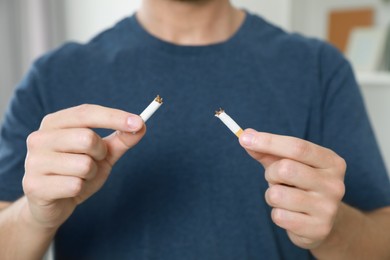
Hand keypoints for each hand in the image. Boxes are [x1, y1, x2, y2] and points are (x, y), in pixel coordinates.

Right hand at [22, 104, 144, 229]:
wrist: (53, 205)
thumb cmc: (77, 172)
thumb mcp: (103, 153)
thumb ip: (121, 139)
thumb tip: (142, 125)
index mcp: (54, 123)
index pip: (86, 112)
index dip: (114, 116)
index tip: (139, 122)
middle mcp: (39, 138)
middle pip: (87, 138)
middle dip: (100, 153)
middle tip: (93, 161)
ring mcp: (33, 162)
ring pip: (84, 164)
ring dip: (90, 174)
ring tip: (79, 177)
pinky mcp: (34, 186)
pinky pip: (75, 185)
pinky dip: (80, 189)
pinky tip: (69, 191)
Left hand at [239, 129, 345, 248]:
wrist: (321, 221)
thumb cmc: (299, 184)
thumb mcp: (286, 163)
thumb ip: (267, 151)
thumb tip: (246, 135)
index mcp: (331, 161)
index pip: (297, 147)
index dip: (268, 141)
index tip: (245, 138)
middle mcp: (335, 183)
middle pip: (285, 169)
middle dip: (270, 173)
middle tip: (275, 179)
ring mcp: (328, 208)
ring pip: (277, 194)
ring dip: (271, 195)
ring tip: (284, 197)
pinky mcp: (318, 228)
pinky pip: (279, 216)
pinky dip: (276, 213)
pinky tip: (289, 214)